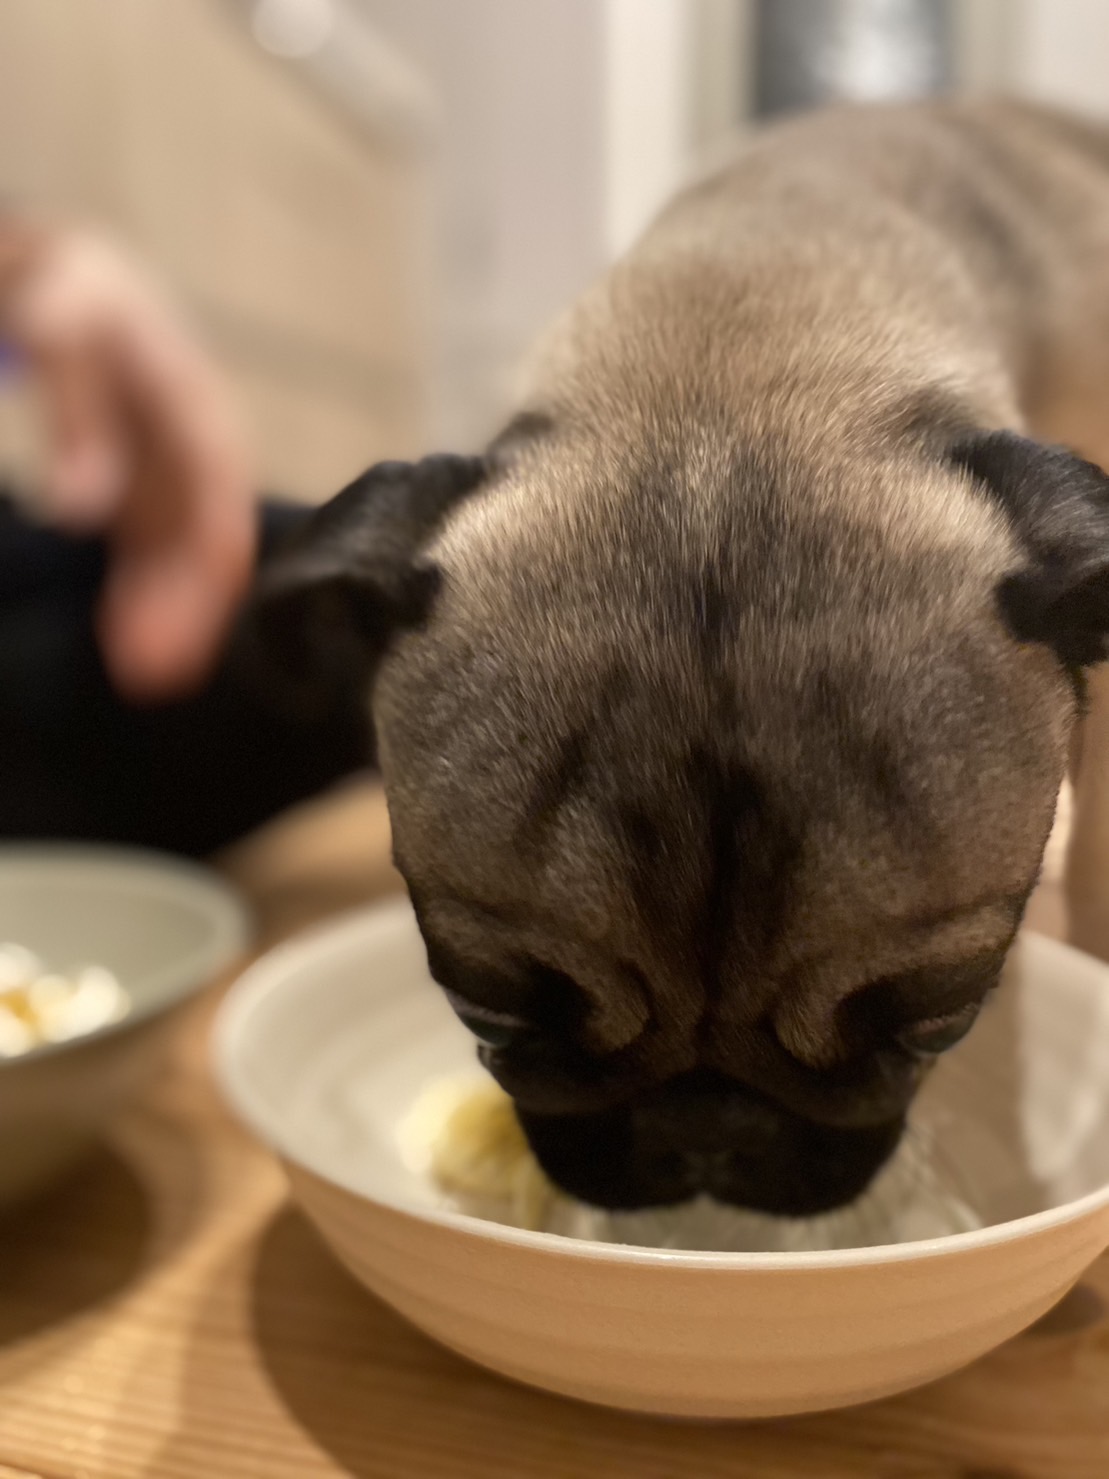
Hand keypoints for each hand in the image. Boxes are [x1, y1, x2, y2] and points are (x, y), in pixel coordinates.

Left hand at [0, 222, 255, 696]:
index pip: (214, 496)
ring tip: (144, 676)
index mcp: (195, 404)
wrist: (83, 277)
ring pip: (187, 554)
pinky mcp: (154, 490)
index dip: (199, 564)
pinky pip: (159, 551)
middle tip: (152, 676)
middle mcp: (201, 447)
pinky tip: (128, 644)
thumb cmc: (76, 292)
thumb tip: (83, 510)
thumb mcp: (68, 323)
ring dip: (172, 614)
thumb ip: (79, 416)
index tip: (172, 619)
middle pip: (209, 538)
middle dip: (188, 609)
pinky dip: (147, 595)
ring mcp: (179, 472)